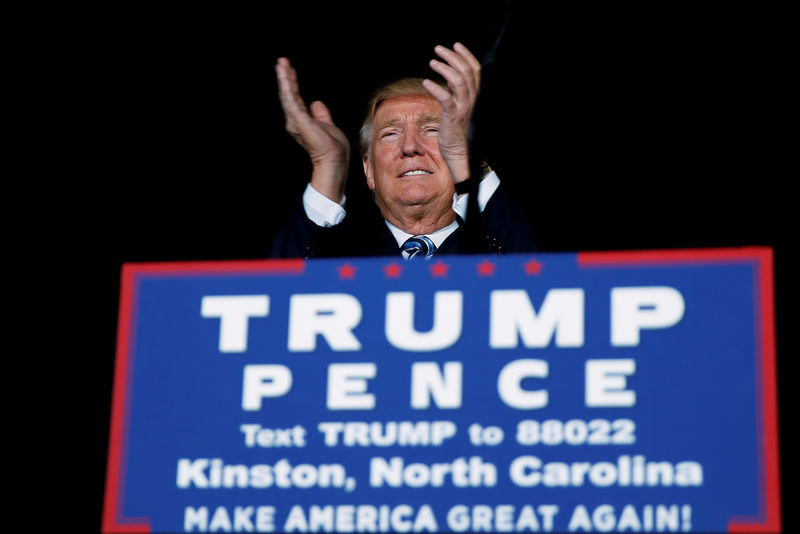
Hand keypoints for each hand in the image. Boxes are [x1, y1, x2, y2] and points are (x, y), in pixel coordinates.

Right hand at [275, 57, 349, 201]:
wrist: (334, 160)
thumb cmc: (333, 148)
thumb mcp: (328, 125)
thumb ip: (321, 115)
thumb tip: (315, 103)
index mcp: (302, 121)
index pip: (295, 98)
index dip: (292, 84)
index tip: (290, 70)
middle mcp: (295, 120)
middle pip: (289, 94)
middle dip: (285, 77)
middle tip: (282, 61)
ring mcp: (295, 120)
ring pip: (287, 95)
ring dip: (284, 78)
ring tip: (281, 63)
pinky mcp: (298, 119)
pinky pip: (290, 99)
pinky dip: (287, 85)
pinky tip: (285, 74)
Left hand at [422, 43, 481, 182]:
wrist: (460, 153)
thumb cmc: (457, 131)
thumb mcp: (459, 107)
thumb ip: (457, 92)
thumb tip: (449, 77)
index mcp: (475, 96)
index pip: (475, 70)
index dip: (466, 55)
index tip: (455, 45)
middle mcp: (471, 100)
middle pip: (466, 71)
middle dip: (452, 56)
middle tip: (438, 49)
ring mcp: (463, 108)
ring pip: (458, 81)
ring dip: (444, 68)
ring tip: (432, 62)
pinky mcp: (453, 117)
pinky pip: (446, 98)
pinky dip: (435, 88)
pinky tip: (426, 82)